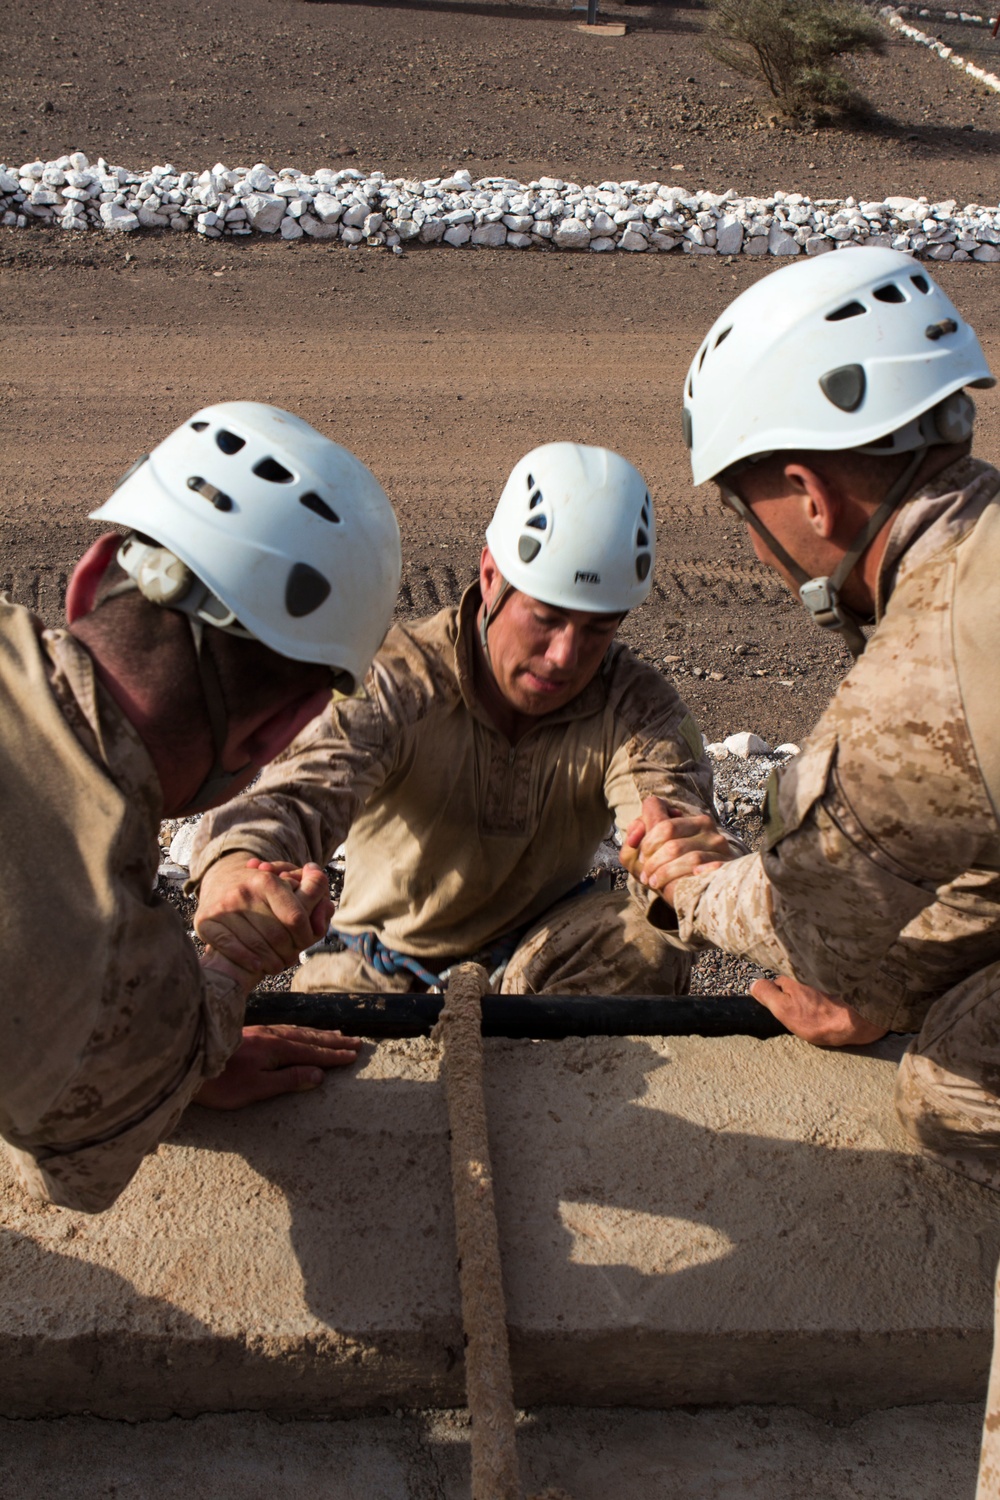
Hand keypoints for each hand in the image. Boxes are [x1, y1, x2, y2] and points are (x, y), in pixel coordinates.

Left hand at [193, 1024, 362, 1108]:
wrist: (188, 1063)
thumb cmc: (220, 1084)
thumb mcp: (256, 1089)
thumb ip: (288, 1080)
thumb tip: (318, 1075)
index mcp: (276, 1049)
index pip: (312, 1052)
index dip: (334, 1055)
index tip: (354, 1055)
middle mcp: (271, 1036)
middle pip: (309, 1038)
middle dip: (333, 1041)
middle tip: (356, 1042)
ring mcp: (261, 1033)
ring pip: (298, 1031)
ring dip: (320, 1034)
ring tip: (338, 1035)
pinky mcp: (251, 1034)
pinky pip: (286, 1030)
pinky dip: (302, 1031)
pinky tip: (302, 1033)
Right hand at [195, 854, 332, 974]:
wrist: (221, 884)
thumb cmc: (263, 893)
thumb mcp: (289, 887)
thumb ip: (314, 898)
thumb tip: (328, 907)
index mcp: (267, 881)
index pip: (296, 918)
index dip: (304, 937)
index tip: (303, 944)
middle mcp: (244, 892)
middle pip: (277, 937)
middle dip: (288, 952)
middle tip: (289, 958)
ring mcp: (223, 907)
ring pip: (256, 946)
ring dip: (271, 961)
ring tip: (276, 964)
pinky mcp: (206, 922)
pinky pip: (230, 948)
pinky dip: (248, 960)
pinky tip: (257, 965)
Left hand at [620, 796, 735, 903]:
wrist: (703, 903)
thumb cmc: (673, 877)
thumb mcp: (649, 859)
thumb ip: (634, 844)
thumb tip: (633, 838)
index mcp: (685, 817)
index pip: (654, 807)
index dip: (640, 827)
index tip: (636, 849)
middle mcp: (705, 825)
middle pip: (666, 828)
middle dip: (649, 853)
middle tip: (645, 873)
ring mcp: (717, 843)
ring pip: (677, 848)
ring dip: (660, 869)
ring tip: (654, 882)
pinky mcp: (724, 862)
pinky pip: (696, 864)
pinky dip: (678, 875)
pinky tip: (675, 885)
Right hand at [751, 975, 888, 1046]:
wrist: (852, 1024)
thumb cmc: (817, 1019)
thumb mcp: (784, 1010)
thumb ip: (767, 995)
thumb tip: (753, 984)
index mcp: (792, 982)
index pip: (775, 982)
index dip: (772, 992)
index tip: (771, 1004)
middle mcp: (806, 981)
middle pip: (791, 986)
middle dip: (788, 995)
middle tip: (788, 1012)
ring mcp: (821, 990)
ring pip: (806, 992)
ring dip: (804, 1001)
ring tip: (804, 1016)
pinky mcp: (834, 998)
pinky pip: (820, 1000)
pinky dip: (817, 1006)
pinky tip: (819, 1017)